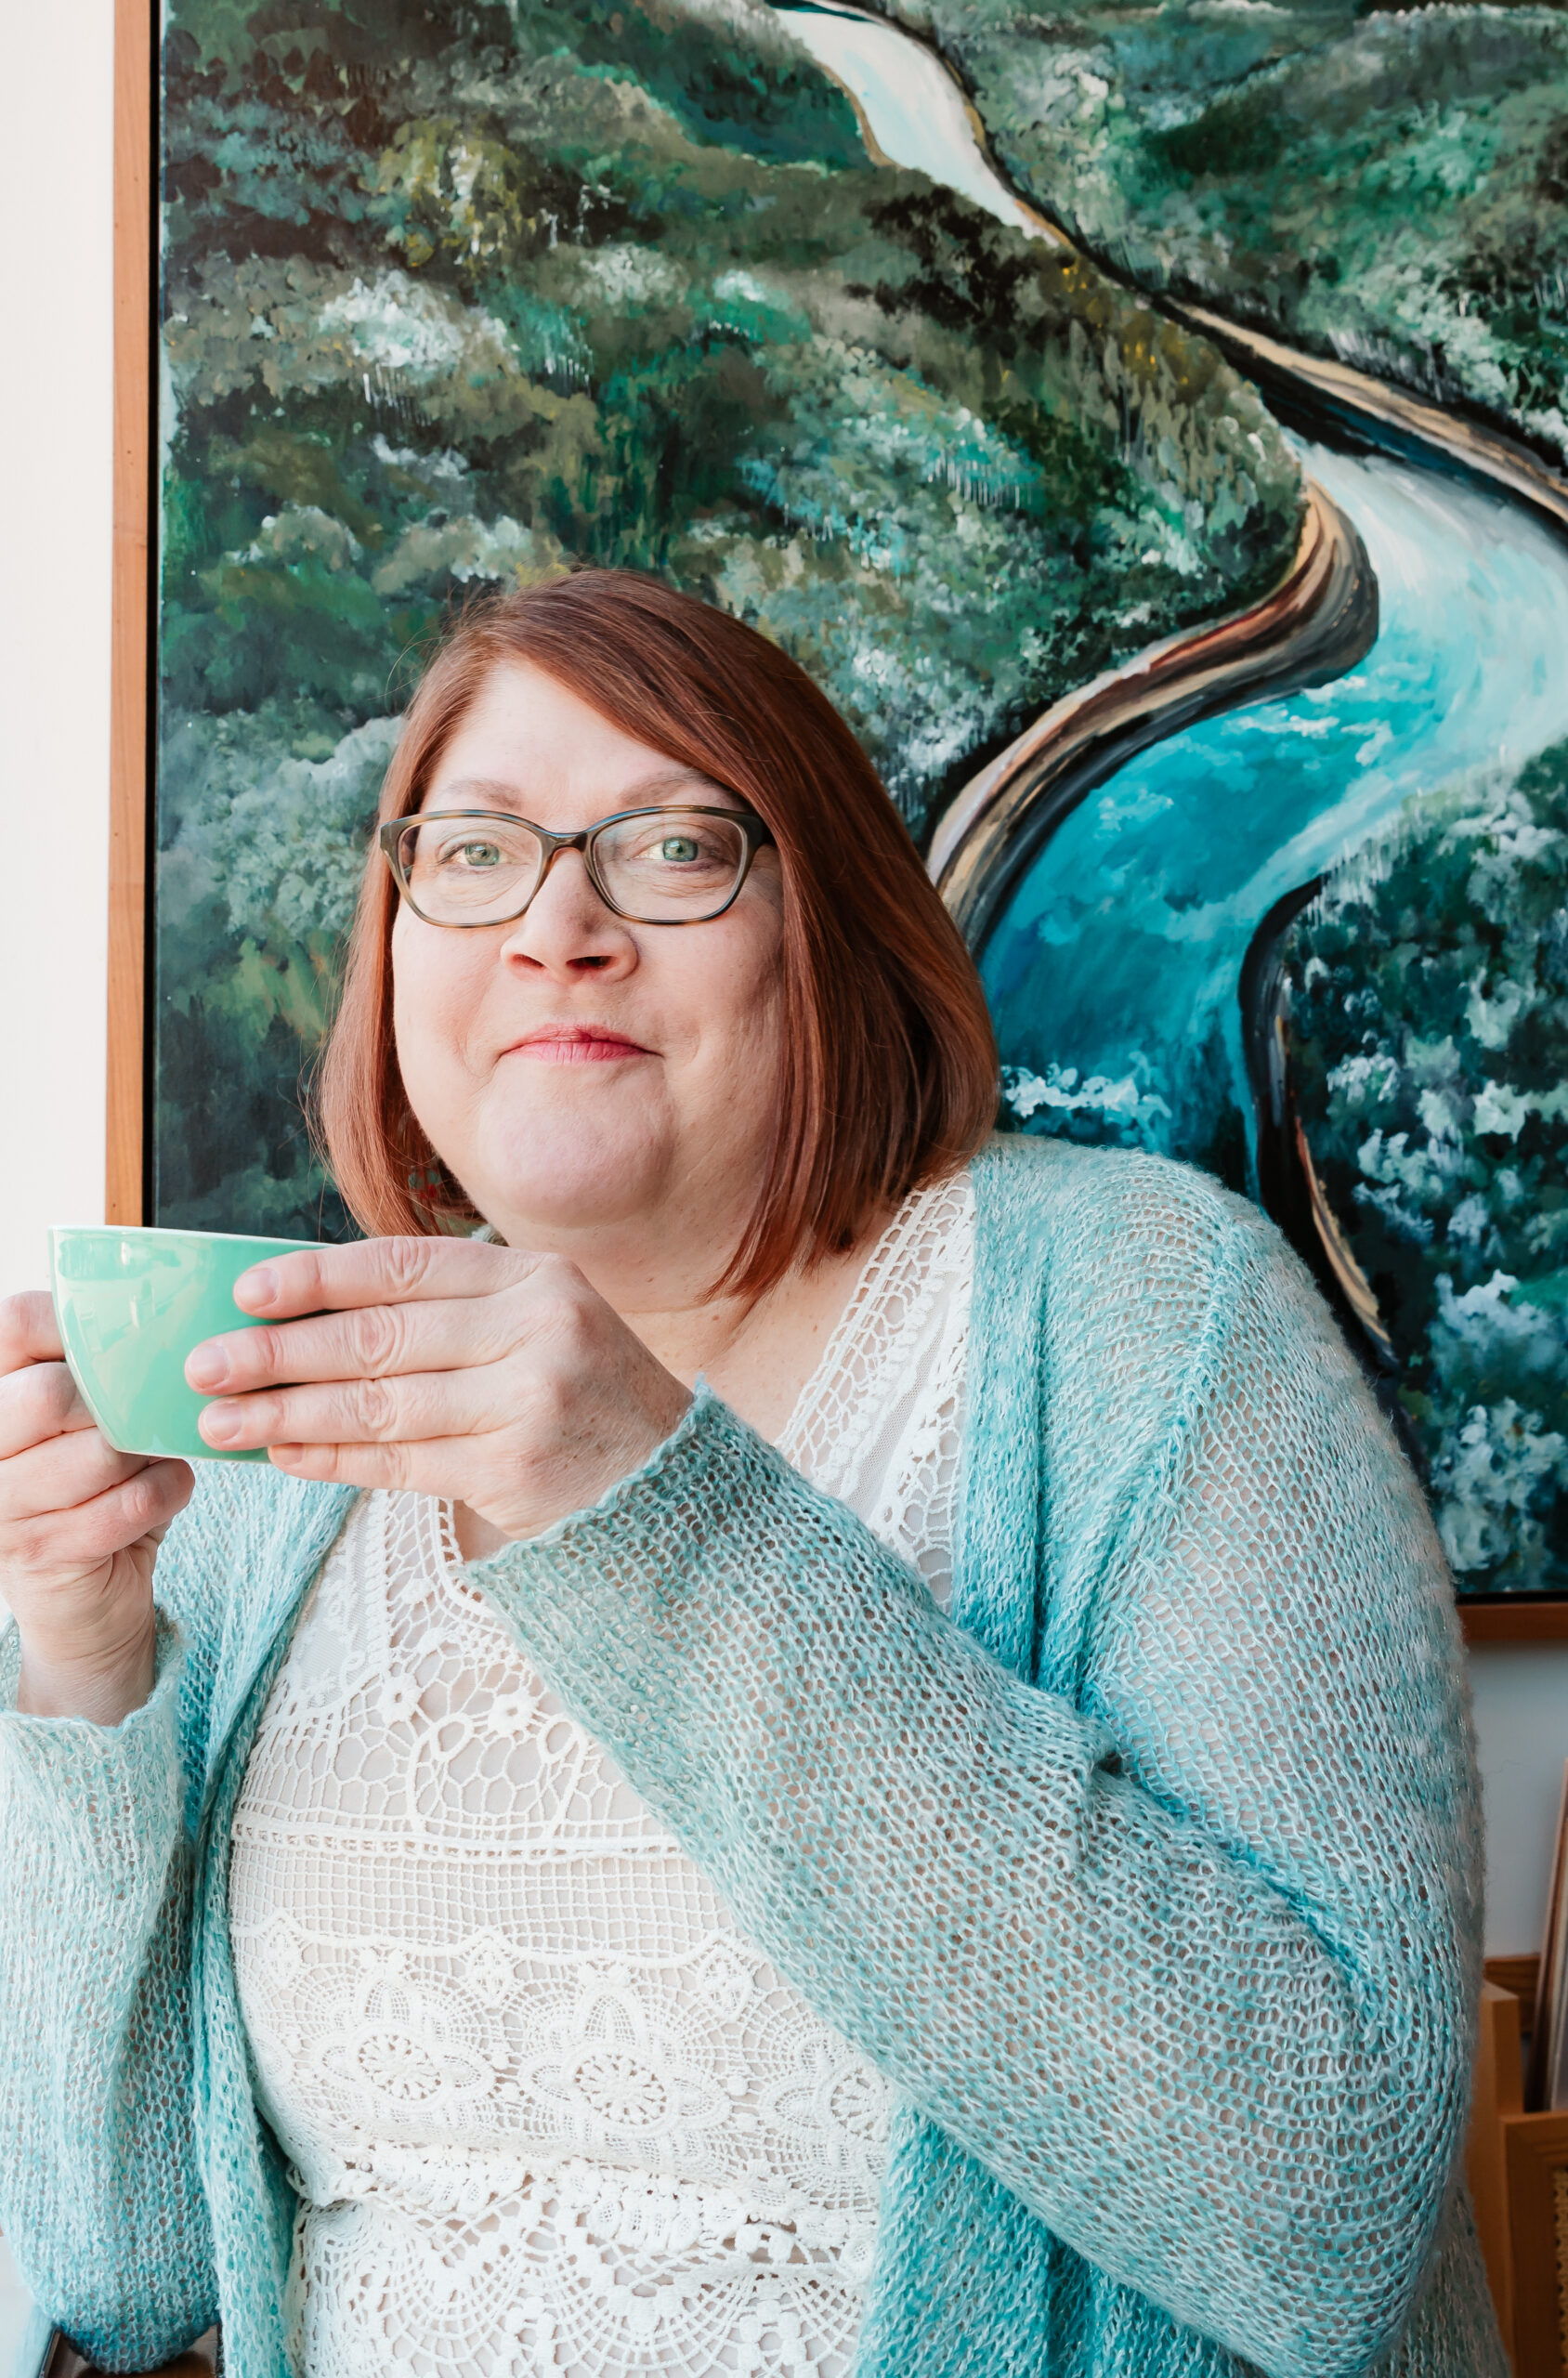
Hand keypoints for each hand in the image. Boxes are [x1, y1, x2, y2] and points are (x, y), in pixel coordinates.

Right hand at [0, 1292, 193, 1721]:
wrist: (84, 1600)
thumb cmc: (93, 1487)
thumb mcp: (88, 1420)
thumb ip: (102, 1373)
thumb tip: (170, 1323)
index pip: (14, 1324)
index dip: (74, 1323)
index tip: (122, 1339)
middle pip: (51, 1393)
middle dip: (120, 1400)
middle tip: (147, 1412)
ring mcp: (2, 1504)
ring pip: (97, 1451)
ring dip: (146, 1453)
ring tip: (154, 1456)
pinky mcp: (41, 1552)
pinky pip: (127, 1505)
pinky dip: (167, 1492)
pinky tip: (166, 1490)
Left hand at [185, 1238, 693, 1540]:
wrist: (672, 1484)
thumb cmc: (585, 1396)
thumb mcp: (540, 1322)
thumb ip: (451, 1311)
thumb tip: (311, 1315)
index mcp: (535, 1277)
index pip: (405, 1267)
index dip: (318, 1278)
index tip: (245, 1292)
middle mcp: (536, 1329)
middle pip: (379, 1338)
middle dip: (280, 1352)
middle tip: (207, 1364)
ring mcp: (528, 1401)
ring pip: (380, 1405)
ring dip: (289, 1414)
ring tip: (223, 1422)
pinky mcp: (515, 1469)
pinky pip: (400, 1464)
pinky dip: (335, 1459)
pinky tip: (286, 1455)